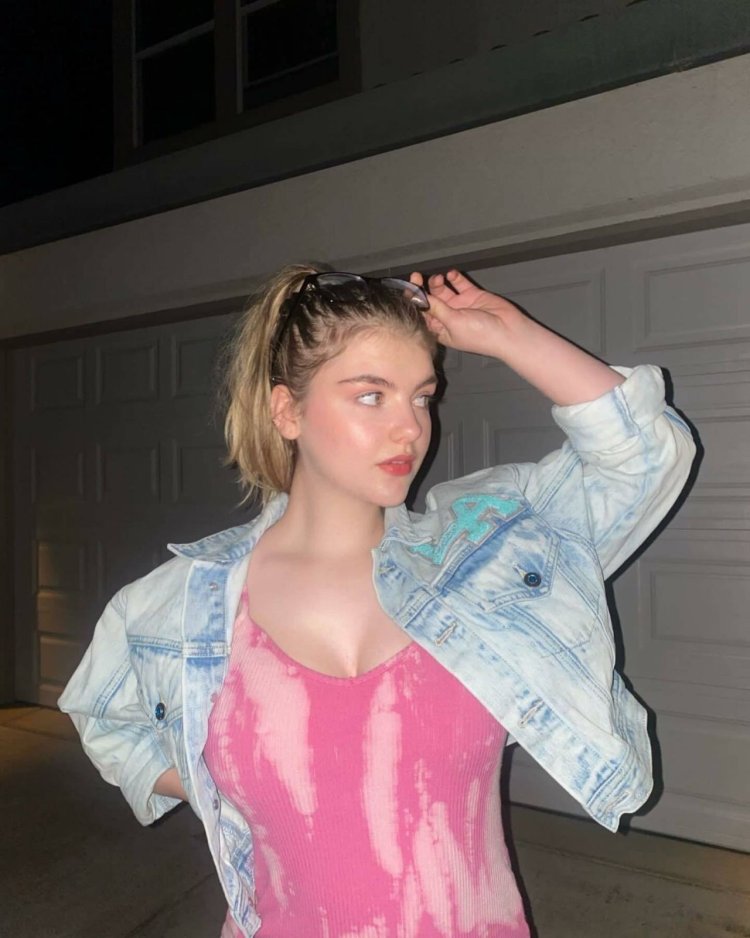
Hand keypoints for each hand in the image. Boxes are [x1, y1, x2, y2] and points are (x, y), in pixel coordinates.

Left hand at [410, 269, 524, 356]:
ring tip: (438, 278)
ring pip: (443, 291)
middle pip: (430, 301)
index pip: (422, 314)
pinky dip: (454, 278)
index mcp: (440, 330)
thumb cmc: (479, 335)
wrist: (508, 331)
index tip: (409, 289)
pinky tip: (452, 274)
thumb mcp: (453, 322)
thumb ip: (436, 309)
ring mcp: (460, 306)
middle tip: (417, 276)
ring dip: (437, 283)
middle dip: (422, 289)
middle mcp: (447, 317)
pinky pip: (460, 284)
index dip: (414, 302)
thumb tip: (418, 298)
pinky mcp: (472, 295)